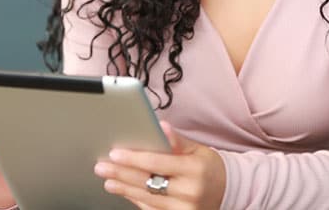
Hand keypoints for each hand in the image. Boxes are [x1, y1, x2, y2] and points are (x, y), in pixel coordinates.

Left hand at [94, 121, 225, 209]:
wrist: (227, 191)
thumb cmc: (208, 167)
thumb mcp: (198, 149)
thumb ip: (177, 140)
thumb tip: (162, 126)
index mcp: (194, 169)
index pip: (158, 162)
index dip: (134, 158)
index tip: (115, 153)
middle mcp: (189, 191)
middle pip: (148, 182)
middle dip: (121, 174)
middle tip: (102, 167)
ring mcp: (184, 209)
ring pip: (147, 198)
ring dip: (124, 189)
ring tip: (108, 180)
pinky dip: (136, 200)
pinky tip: (124, 191)